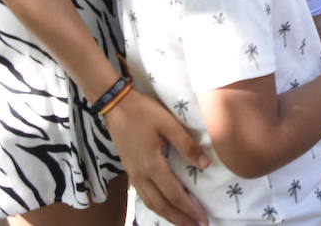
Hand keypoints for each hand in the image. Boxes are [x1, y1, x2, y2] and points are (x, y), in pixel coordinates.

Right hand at [106, 88, 210, 225]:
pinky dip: (157, 206)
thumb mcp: (168, 123)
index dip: (190, 209)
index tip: (203, 219)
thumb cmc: (144, 111)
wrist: (115, 105)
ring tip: (184, 222)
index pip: (175, 194)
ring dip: (168, 216)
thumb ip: (187, 144)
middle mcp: (141, 176)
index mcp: (152, 165)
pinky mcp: (130, 171)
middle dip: (180, 219)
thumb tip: (205, 165)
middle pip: (162, 206)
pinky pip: (144, 196)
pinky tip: (165, 206)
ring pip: (151, 203)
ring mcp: (133, 175)